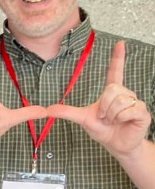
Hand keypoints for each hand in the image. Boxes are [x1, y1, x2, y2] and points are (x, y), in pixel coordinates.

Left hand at [48, 40, 151, 158]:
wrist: (116, 145)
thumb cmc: (103, 130)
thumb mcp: (83, 119)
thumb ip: (67, 112)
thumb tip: (47, 109)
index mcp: (112, 92)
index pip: (115, 71)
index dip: (117, 58)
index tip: (120, 43)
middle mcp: (125, 94)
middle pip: (111, 89)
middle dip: (104, 106)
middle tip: (104, 117)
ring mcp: (135, 102)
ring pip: (119, 100)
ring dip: (111, 114)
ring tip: (113, 121)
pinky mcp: (142, 112)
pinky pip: (129, 110)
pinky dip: (120, 118)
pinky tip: (122, 123)